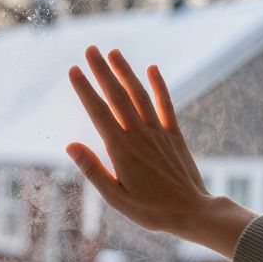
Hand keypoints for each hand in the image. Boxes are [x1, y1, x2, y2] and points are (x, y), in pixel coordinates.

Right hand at [66, 45, 257, 257]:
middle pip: (117, 96)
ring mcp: (158, 133)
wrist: (192, 212)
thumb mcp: (115, 197)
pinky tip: (152, 68)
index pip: (98, 112)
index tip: (74, 70)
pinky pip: (166, 105)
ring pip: (139, 95)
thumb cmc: (150, 210)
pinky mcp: (174, 135)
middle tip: (89, 49)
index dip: (85, 89)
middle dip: (102, 71)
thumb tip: (70, 145)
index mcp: (121, 150)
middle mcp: (139, 135)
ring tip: (113, 52)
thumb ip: (93, 169)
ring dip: (126, 72)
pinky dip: (159, 85)